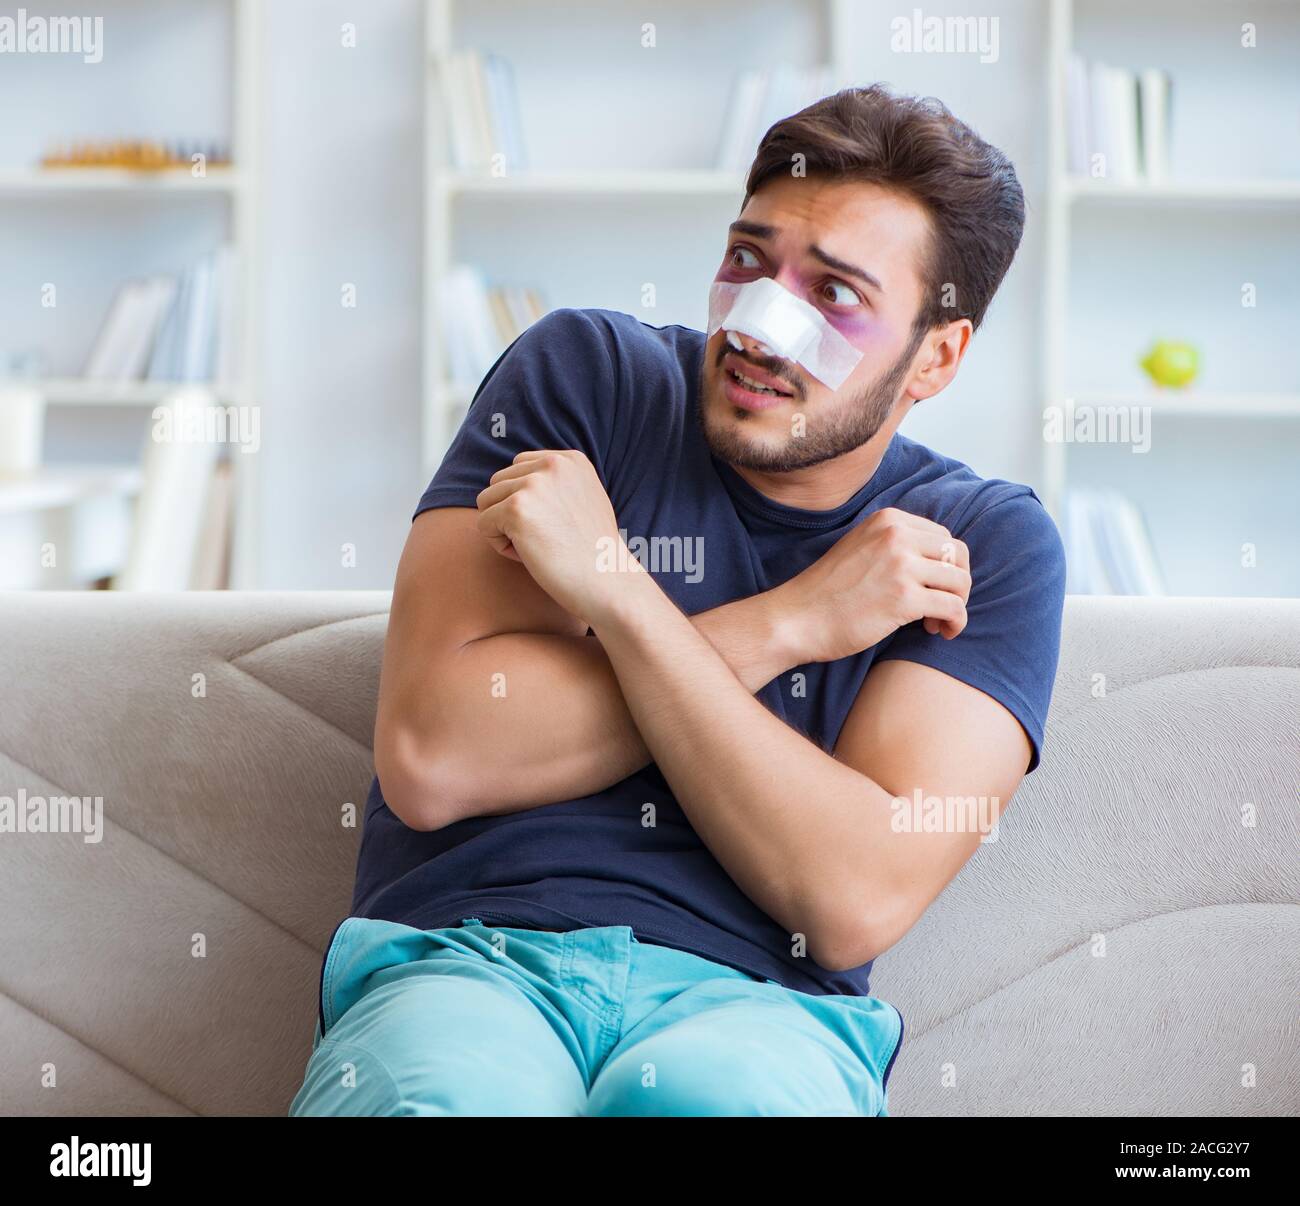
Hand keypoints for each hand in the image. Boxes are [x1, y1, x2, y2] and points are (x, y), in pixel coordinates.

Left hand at [475, 450, 630, 621]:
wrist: (607, 582)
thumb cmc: (594, 552)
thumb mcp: (584, 499)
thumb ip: (556, 484)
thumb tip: (519, 481)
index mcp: (569, 459)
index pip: (519, 468)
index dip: (526, 501)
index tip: (552, 525)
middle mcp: (552, 463)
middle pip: (498, 483)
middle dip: (510, 514)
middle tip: (543, 540)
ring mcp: (534, 484)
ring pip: (486, 502)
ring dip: (503, 529)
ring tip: (536, 547)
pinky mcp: (516, 509)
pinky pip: (483, 524)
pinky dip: (499, 546)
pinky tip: (528, 555)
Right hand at [774, 507, 970, 663]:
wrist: (796, 619)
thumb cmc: (826, 592)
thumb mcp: (859, 548)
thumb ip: (892, 544)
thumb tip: (937, 561)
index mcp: (887, 520)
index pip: (942, 535)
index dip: (945, 565)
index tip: (931, 587)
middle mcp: (896, 536)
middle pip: (957, 554)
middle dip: (957, 583)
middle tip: (940, 606)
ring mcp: (901, 565)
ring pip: (960, 581)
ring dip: (957, 605)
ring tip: (935, 622)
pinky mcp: (904, 598)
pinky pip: (953, 607)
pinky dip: (955, 622)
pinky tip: (939, 632)